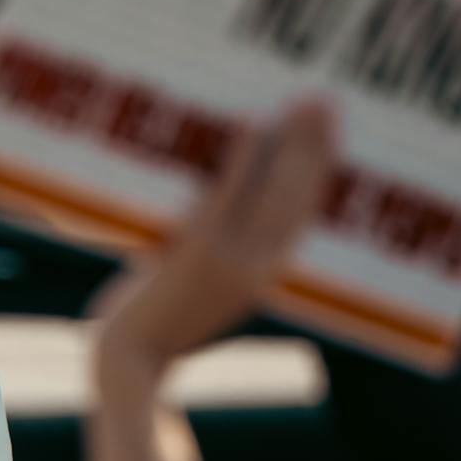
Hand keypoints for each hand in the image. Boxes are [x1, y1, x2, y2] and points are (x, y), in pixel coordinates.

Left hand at [91, 100, 336, 379]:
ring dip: (291, 143)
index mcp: (263, 277)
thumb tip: (218, 216)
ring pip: (274, 192)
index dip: (318, 171)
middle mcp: (258, 268)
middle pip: (296, 196)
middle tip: (327, 100)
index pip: (302, 215)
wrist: (130, 360)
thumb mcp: (198, 292)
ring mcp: (231, 259)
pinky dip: (245, 158)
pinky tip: (254, 121)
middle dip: (315, 146)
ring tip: (304, 103)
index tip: (329, 132)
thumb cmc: (157, 325)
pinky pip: (228, 195)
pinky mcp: (199, 251)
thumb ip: (220, 259)